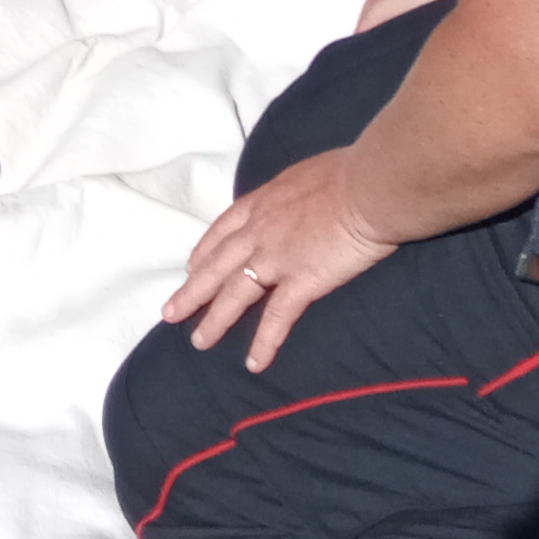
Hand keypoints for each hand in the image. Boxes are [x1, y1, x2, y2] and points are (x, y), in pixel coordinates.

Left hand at [163, 148, 397, 372]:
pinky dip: (264, 342)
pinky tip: (254, 364)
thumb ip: (294, 193)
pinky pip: (276, 318)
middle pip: (216, 265)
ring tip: (199, 343)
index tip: (191, 266)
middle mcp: (260, 230)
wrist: (368, 186)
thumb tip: (300, 197)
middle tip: (170, 312)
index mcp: (262, 202)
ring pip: (234, 294)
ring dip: (215, 321)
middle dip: (192, 290)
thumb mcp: (306, 174)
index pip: (222, 230)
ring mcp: (277, 257)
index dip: (204, 251)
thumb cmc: (349, 173)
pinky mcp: (301, 281)